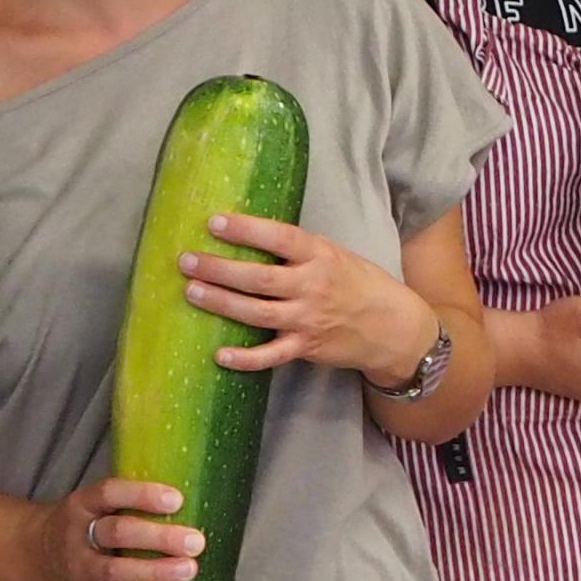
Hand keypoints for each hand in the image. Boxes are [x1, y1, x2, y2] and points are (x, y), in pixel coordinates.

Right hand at [24, 476, 199, 580]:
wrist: (37, 553)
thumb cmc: (89, 522)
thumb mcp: (98, 503)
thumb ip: (132, 501)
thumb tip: (193, 498)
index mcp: (84, 503)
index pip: (110, 493)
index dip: (142, 495)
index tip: (177, 500)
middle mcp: (78, 534)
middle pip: (117, 533)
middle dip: (159, 538)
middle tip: (195, 542)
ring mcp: (79, 567)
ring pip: (114, 570)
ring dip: (153, 572)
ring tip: (188, 570)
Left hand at [182, 214, 440, 386]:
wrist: (393, 327)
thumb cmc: (360, 284)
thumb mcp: (336, 255)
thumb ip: (299, 250)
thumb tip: (250, 235)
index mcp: (320, 256)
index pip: (280, 238)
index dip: (247, 230)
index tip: (214, 221)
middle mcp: (313, 287)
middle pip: (258, 278)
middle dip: (219, 269)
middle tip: (187, 260)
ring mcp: (308, 320)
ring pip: (256, 313)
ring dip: (221, 303)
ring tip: (191, 292)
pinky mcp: (306, 347)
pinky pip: (270, 356)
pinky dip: (245, 359)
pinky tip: (219, 355)